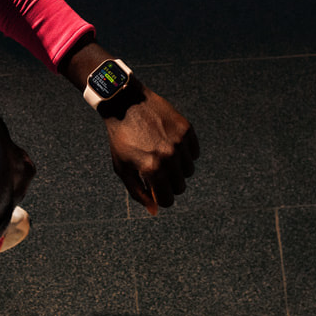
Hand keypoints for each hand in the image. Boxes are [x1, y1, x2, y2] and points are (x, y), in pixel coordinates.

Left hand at [99, 80, 198, 214]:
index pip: (168, 199)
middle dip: (169, 184)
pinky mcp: (186, 129)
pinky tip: (170, 145)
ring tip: (162, 157)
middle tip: (157, 172)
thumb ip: (138, 192)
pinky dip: (185, 154)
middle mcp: (168, 157)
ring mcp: (179, 143)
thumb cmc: (121, 140)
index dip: (161, 198)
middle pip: (180, 187)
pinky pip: (194, 153)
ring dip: (178, 169)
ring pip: (189, 171)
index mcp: (151, 169)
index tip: (156, 190)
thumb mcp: (123, 168)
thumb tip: (155, 211)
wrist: (125, 104)